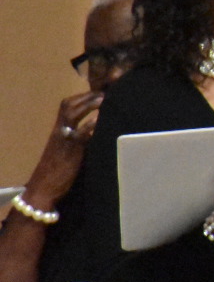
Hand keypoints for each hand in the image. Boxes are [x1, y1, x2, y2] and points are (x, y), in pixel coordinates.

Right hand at [25, 91, 103, 208]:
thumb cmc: (56, 172)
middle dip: (85, 96)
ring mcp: (64, 140)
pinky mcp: (71, 150)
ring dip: (88, 105)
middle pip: (68, 106)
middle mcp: (59, 132)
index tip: (95, 92)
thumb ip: (77, 139)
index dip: (80, 97)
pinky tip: (99, 119)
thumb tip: (95, 131)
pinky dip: (90, 125)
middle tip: (102, 92)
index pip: (65, 107)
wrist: (43, 189)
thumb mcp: (66, 151)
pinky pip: (80, 134)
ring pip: (72, 116)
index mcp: (57, 131)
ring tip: (102, 99)